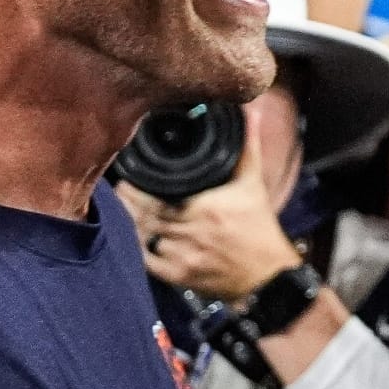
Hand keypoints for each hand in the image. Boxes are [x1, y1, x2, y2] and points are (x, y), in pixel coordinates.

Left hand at [117, 122, 304, 302]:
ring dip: (132, 222)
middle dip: (129, 202)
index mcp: (205, 208)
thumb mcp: (253, 184)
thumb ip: (248, 147)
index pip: (156, 198)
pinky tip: (136, 233)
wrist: (267, 274)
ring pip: (145, 237)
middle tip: (120, 188)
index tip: (127, 176)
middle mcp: (191, 233)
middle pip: (146, 216)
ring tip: (124, 207)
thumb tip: (251, 112)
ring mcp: (184, 257)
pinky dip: (140, 247)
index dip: (136, 189)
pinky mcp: (181, 277)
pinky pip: (149, 262)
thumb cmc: (259, 226)